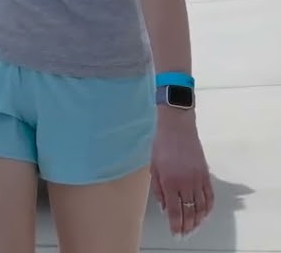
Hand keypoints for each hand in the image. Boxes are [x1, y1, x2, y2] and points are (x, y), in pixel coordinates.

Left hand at [151, 109, 212, 236]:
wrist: (177, 128)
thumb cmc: (160, 146)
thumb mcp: (153, 168)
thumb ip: (158, 190)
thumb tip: (165, 208)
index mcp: (169, 182)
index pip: (175, 211)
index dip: (176, 225)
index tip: (176, 233)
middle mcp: (186, 183)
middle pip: (189, 212)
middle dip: (187, 226)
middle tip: (184, 234)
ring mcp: (198, 180)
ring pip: (201, 207)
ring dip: (198, 220)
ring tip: (194, 227)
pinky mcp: (206, 175)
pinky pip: (210, 196)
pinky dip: (208, 208)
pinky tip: (204, 214)